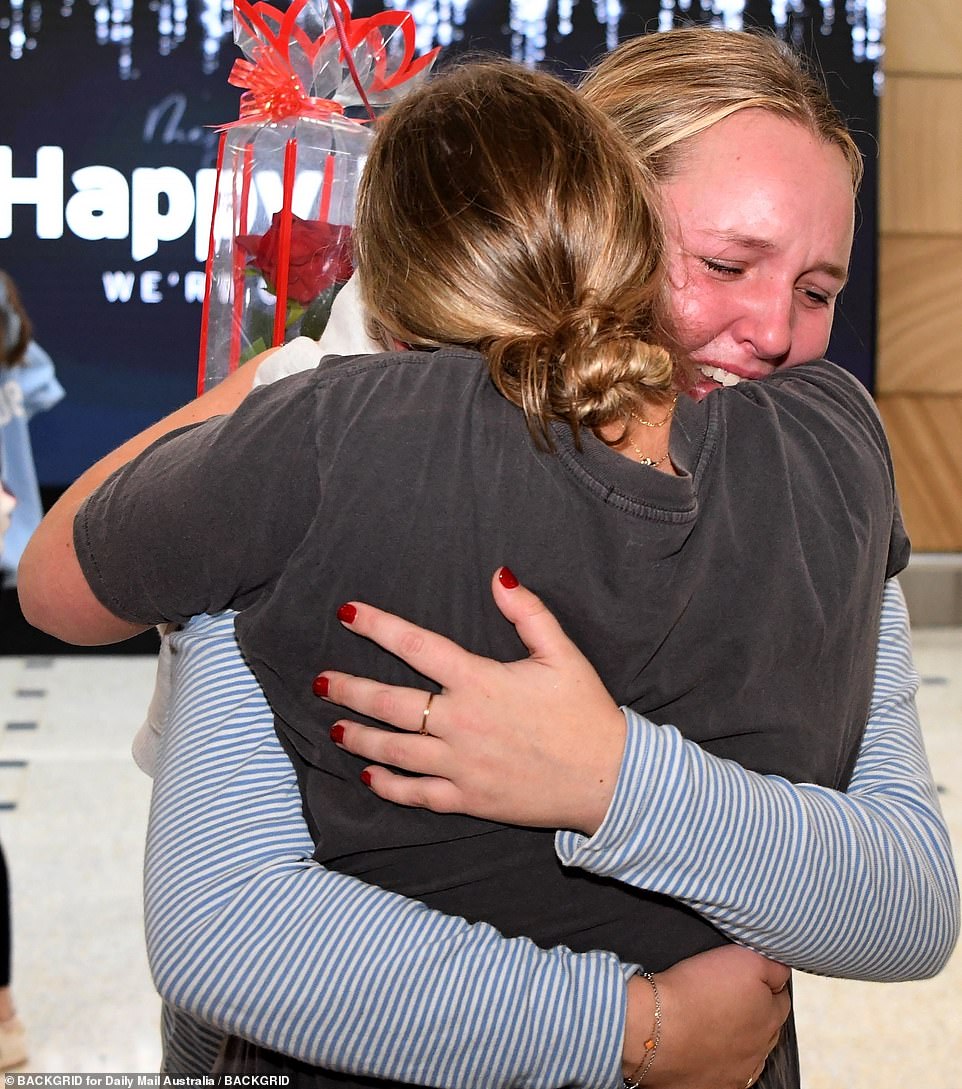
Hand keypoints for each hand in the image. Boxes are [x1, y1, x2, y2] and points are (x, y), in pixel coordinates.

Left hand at [317, 567, 626, 834]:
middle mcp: (461, 722)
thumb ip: (528, 612)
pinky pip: (417, 794)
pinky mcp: (468, 799)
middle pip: (390, 703)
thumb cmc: (586, 712)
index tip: (347, 613)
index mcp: (480, 681)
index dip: (377, 626)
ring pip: (394, 750)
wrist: (608, 778)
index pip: (416, 646)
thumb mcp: (563, 653)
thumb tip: (499, 574)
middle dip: (350, 689)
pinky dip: (389, 787)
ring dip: (359, 737)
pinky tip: (368, 778)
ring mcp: (461, 765)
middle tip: (320, 681)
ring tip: (333, 726)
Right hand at [626, 946, 790, 1088]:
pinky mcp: (712, 1087)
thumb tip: (783, 972)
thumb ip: (772, 966)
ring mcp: (737, 1074)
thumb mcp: (743, 959)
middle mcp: (760, 1051)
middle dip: (754, 1012)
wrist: (654, 1027)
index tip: (744, 975)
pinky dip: (717, 1061)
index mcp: (770, 1019)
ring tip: (714, 1022)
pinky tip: (704, 1047)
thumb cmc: (695, 990)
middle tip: (727, 995)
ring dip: (737, 1039)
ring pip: (747, 1054)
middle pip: (765, 1028)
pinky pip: (723, 1073)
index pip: (780, 998)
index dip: (764, 982)